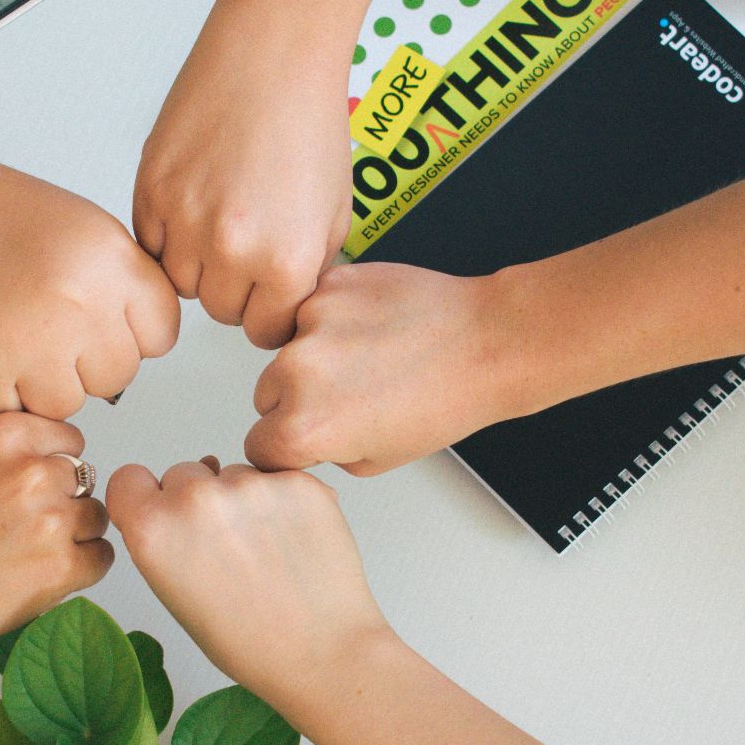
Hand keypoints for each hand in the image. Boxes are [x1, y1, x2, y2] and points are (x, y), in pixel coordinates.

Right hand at [0, 145, 179, 419]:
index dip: (132, 331)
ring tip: (11, 336)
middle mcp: (76, 304)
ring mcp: (28, 344)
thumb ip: (122, 284)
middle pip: (118, 376)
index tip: (103, 320)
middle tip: (47, 327)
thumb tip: (144, 342)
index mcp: (109, 261)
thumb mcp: (83, 228)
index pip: (161, 334)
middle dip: (87, 361)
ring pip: (67, 405)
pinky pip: (12, 414)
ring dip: (42, 383)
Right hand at [0, 413, 114, 659]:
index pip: (71, 440)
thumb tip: (43, 450)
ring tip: (33, 552)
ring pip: (98, 518)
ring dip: (76, 535)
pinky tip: (45, 573)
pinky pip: (101, 557)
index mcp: (8, 436)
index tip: (37, 488)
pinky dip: (82, 568)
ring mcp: (51, 520)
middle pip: (86, 480)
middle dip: (64, 502)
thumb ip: (4, 447)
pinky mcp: (62, 566)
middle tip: (28, 527)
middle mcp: (34, 472)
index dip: (56, 466)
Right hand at [106, 458, 392, 705]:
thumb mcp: (175, 596)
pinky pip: (276, 476)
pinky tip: (294, 541)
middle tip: (226, 547)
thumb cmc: (249, 641)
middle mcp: (196, 498)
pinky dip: (283, 500)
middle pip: (183, 472)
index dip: (146, 497)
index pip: (129, 479)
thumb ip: (162, 540)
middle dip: (198, 500)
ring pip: (233, 472)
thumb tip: (173, 500)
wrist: (322, 653)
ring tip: (267, 551)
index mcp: (154, 530)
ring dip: (243, 499)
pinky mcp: (297, 480)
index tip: (163, 514)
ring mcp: (250, 484)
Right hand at [134, 0, 351, 348]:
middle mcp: (232, 248)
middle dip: (235, 286)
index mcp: (286, 261)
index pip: (266, 330)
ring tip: (221, 218)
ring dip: (198, 263)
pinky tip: (197, 199)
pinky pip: (150, 244)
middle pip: (219, 311)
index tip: (269, 290)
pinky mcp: (150, 189)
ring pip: (180, 283)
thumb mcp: (335, 212)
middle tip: (247, 242)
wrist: (275, 51)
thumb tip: (283, 306)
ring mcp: (184, 220)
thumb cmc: (310, 118)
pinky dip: (169, 234)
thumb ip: (307, 270)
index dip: (270, 309)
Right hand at [246, 263, 531, 475]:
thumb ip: (321, 451)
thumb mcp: (375, 460)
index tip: (306, 439)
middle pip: (266, 394)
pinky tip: (371, 329)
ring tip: (368, 359)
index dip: (285, 447)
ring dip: (313, 356)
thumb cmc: (445, 401)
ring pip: (286, 348)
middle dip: (296, 399)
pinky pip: (311, 309)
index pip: (258, 446)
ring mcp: (311, 322)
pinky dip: (332, 319)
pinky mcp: (329, 285)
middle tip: (349, 396)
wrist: (485, 342)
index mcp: (304, 427)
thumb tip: (298, 435)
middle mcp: (297, 372)